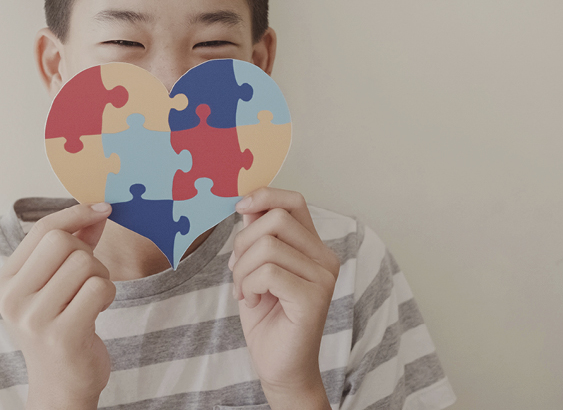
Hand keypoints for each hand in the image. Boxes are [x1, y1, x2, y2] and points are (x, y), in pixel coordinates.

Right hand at [0, 202, 115, 409]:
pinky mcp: (62, 335)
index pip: (42, 229)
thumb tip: (97, 210)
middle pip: (63, 242)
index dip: (76, 214)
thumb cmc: (60, 326)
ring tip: (91, 298)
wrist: (60, 384)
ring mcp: (35, 319)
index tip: (101, 209)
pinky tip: (97, 311)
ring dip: (100, 276)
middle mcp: (13, 299)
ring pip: (86, 264)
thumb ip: (75, 244)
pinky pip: (100, 288)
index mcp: (5, 281)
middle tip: (88, 278)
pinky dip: (108, 295)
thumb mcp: (56, 283)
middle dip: (87, 253)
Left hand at [229, 188, 340, 408]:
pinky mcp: (313, 298)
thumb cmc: (268, 317)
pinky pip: (268, 273)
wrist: (279, 366)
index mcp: (313, 246)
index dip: (265, 195)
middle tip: (237, 270)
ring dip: (243, 270)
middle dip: (243, 241)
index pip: (294, 201)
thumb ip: (257, 236)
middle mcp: (325, 258)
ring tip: (245, 291)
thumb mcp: (255, 268)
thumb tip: (248, 203)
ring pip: (268, 246)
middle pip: (276, 219)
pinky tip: (253, 301)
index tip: (240, 207)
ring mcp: (323, 278)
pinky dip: (250, 285)